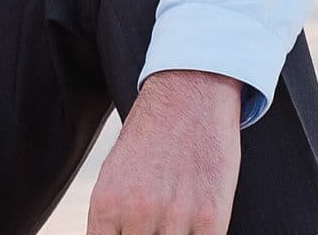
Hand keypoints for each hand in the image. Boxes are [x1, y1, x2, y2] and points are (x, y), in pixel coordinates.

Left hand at [87, 69, 241, 233]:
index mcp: (106, 203)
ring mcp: (175, 217)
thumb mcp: (114, 176)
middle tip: (155, 228)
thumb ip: (112, 218)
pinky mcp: (211, 217)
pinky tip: (195, 230)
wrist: (186, 96)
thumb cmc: (150, 138)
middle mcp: (137, 212)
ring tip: (174, 225)